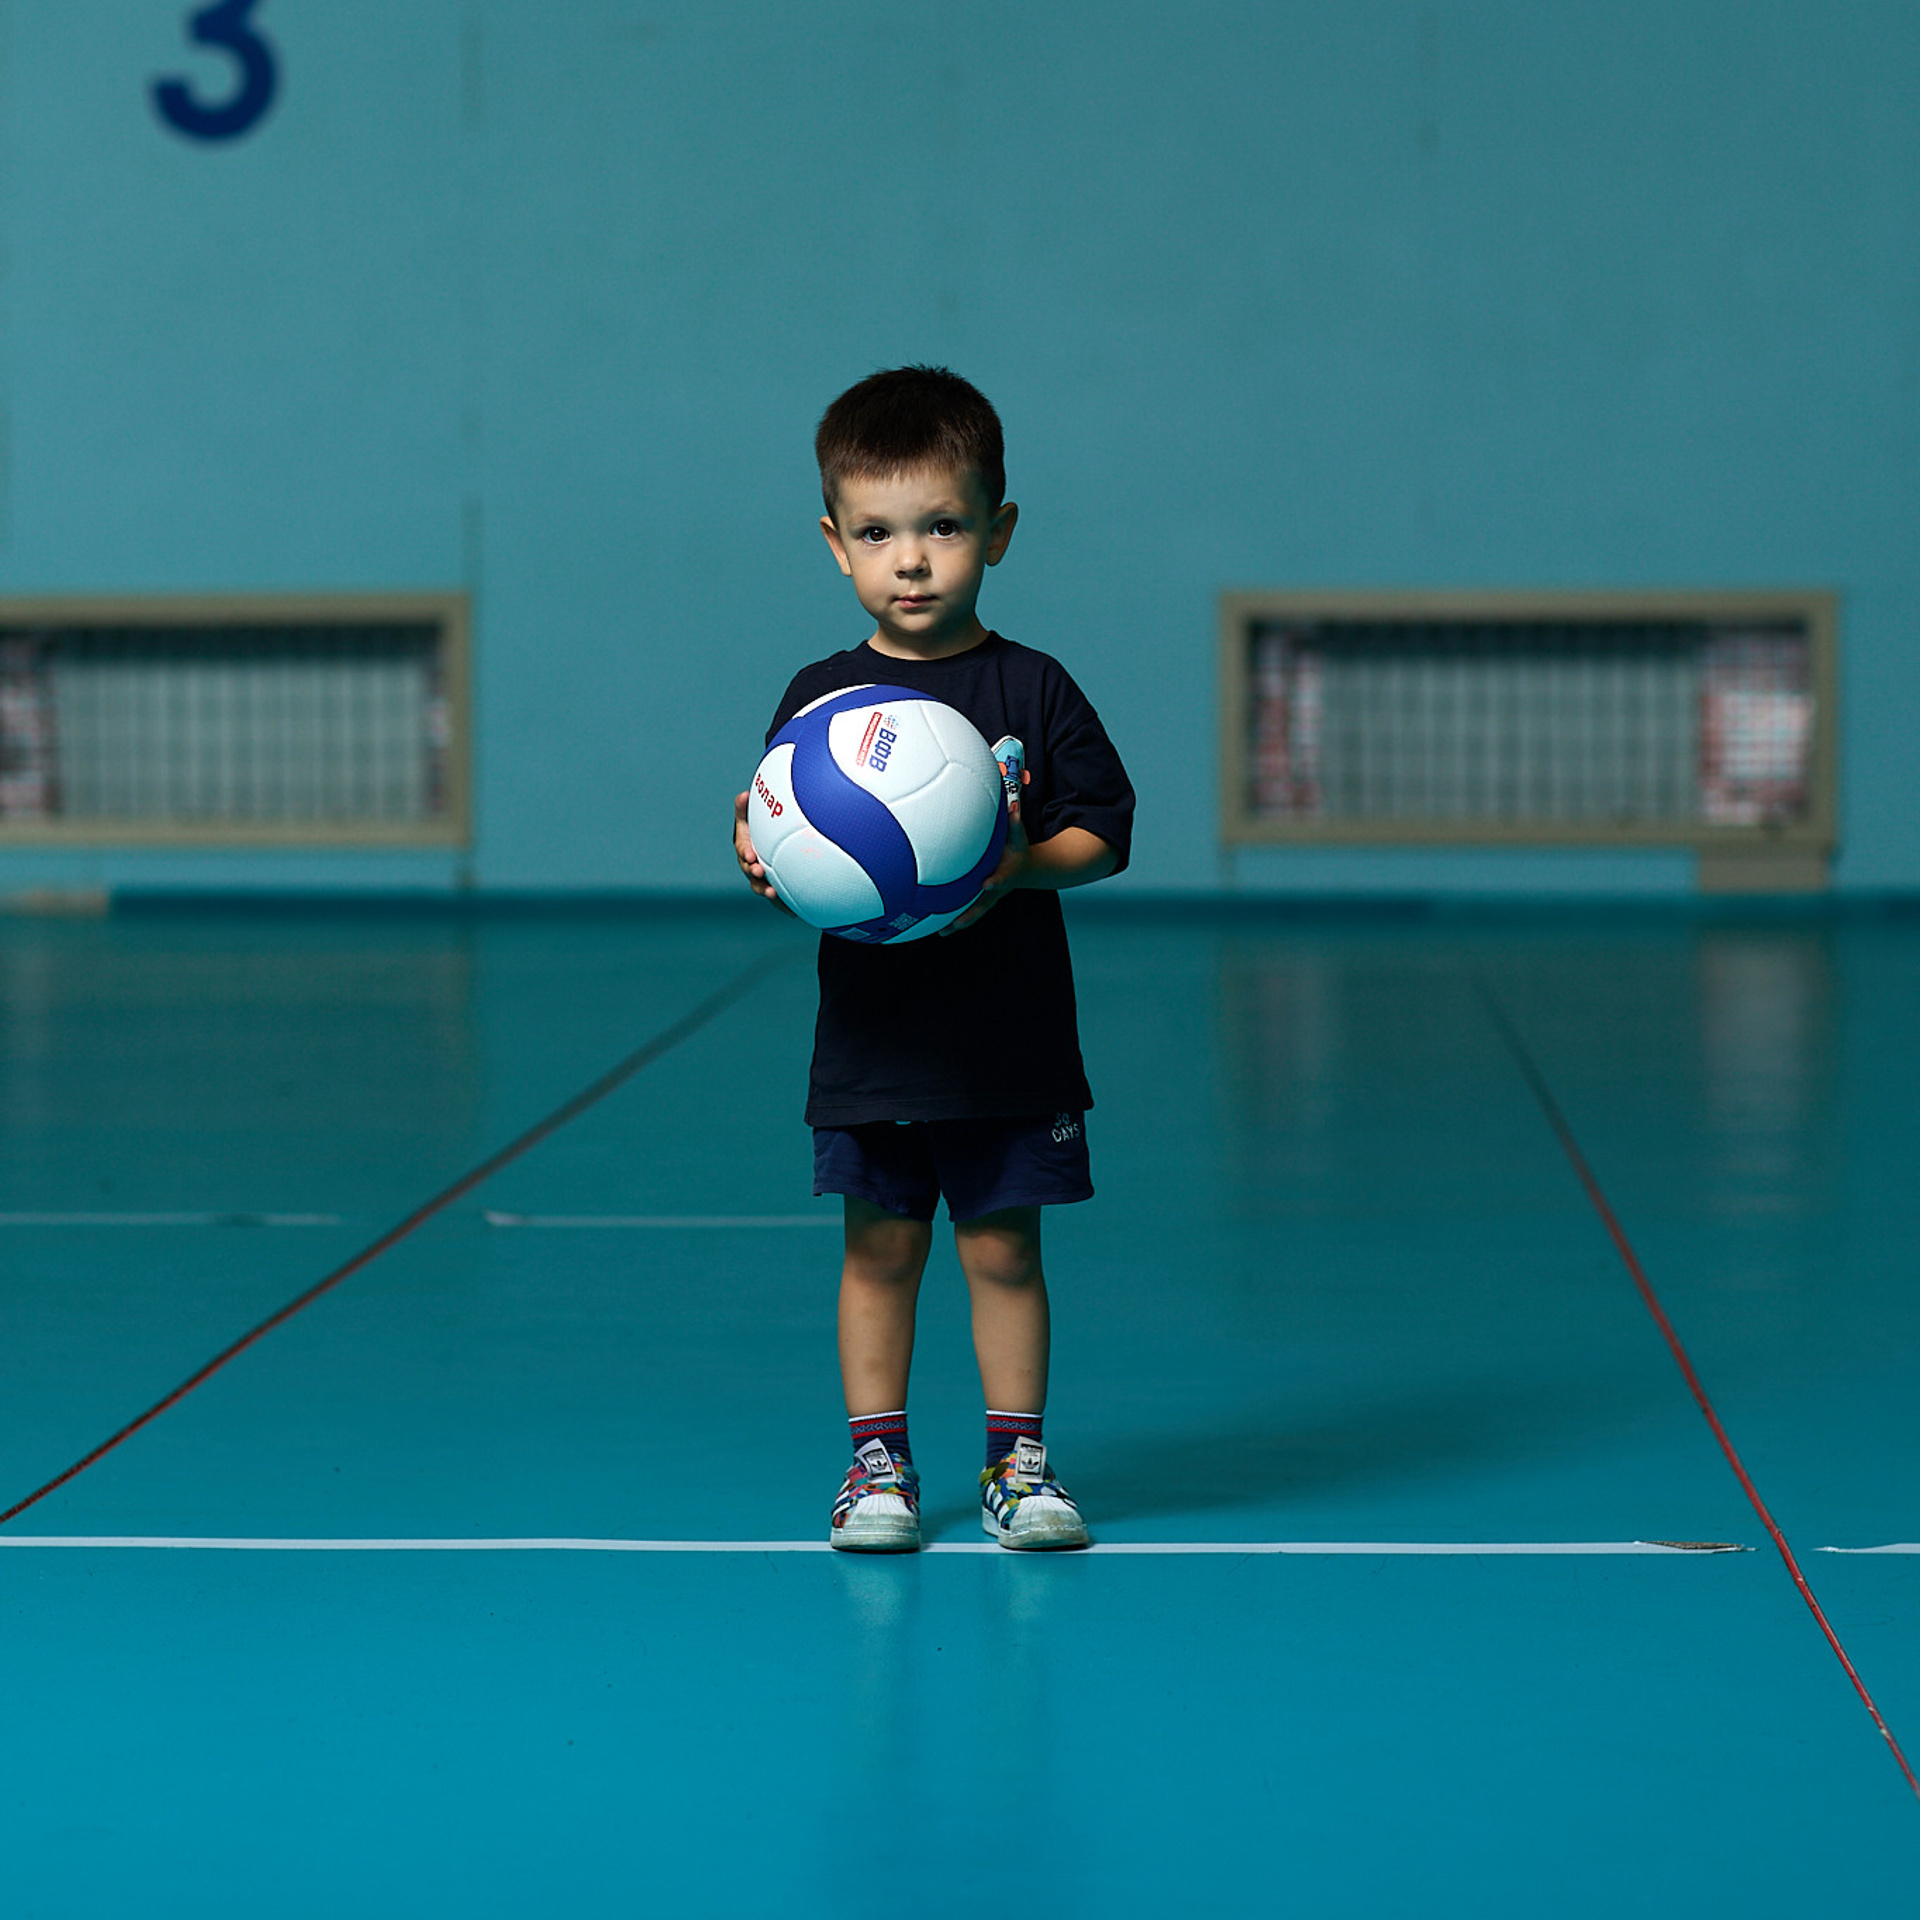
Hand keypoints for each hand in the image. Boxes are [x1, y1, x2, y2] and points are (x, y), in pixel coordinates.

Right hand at [734, 792, 791, 911]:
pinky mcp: (775, 887)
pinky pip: (778, 898)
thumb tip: (743, 795)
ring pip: (762, 887)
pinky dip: (784, 905)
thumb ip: (745, 808)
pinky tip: (793, 912)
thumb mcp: (751, 816)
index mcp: (746, 846)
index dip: (745, 852)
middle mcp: (752, 864)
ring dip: (766, 891)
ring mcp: (763, 877)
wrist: (775, 841)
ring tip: (773, 893)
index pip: (743, 849)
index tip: (750, 853)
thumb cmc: (761, 826)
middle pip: (750, 871)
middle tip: (759, 871)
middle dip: (754, 873)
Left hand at [942, 796, 1028, 933]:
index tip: (986, 884)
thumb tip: (1013, 808)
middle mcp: (996, 890)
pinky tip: (937, 926)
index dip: (995, 881)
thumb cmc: (1018, 850)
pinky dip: (954, 920)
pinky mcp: (980, 900)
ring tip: (942, 931)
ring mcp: (988, 898)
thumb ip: (1015, 824)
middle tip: (957, 923)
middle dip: (971, 914)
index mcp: (1007, 874)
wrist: (1025, 870)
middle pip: (984, 905)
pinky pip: (967, 911)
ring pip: (973, 913)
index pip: (1001, 878)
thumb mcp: (1020, 837)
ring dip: (958, 923)